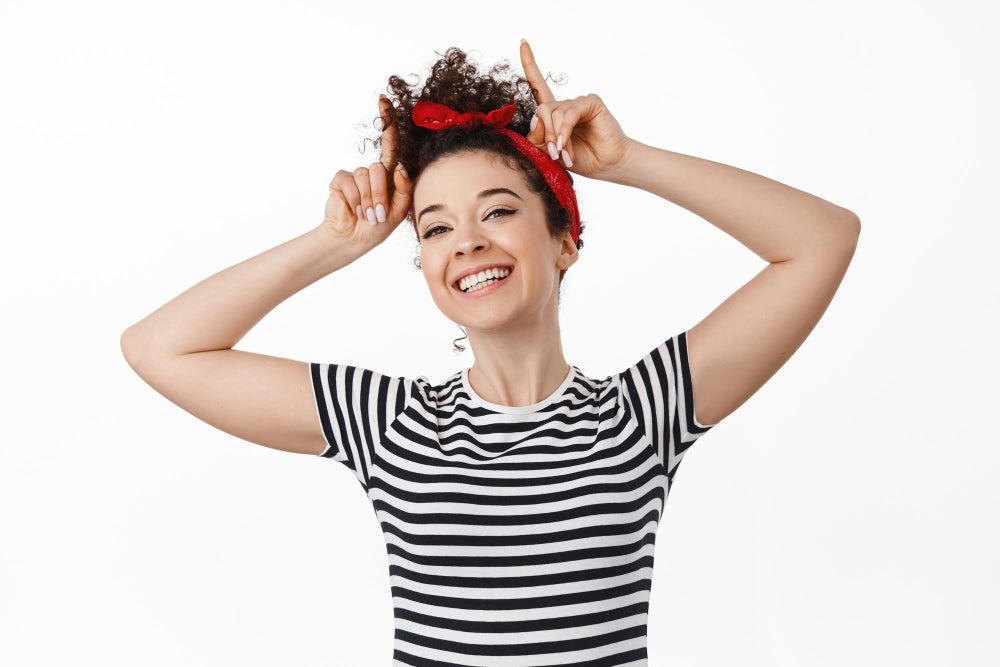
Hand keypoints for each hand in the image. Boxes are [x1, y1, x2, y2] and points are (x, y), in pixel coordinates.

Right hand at [321, 95, 412, 246]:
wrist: (354, 240)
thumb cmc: (378, 227)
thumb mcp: (399, 210)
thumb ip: (403, 188)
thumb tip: (399, 166)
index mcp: (389, 177)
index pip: (390, 146)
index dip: (387, 121)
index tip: (383, 100)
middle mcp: (372, 173)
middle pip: (380, 168)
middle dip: (380, 194)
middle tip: (378, 215)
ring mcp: (355, 176)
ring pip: (365, 176)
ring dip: (368, 200)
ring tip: (367, 216)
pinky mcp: (340, 181)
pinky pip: (349, 181)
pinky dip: (354, 199)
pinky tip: (354, 210)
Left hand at [519, 39, 633, 180]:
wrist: (606, 165)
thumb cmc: (581, 158)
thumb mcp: (550, 152)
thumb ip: (538, 137)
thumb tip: (536, 118)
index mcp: (554, 114)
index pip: (539, 86)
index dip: (530, 65)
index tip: (523, 43)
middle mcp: (565, 105)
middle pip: (542, 110)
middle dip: (545, 134)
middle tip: (554, 153)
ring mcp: (579, 102)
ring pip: (553, 113)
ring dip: (556, 137)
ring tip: (565, 154)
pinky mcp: (591, 102)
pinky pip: (569, 113)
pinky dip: (564, 131)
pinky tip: (566, 146)